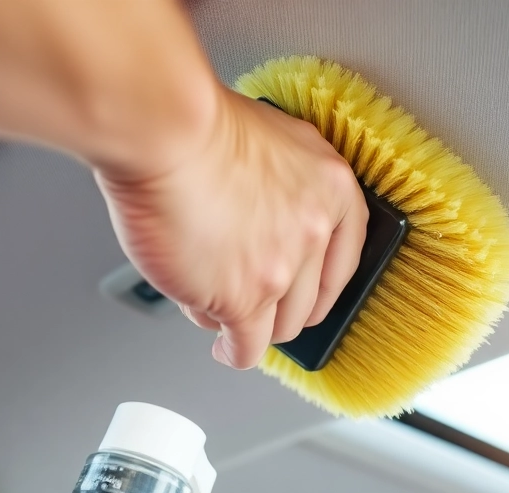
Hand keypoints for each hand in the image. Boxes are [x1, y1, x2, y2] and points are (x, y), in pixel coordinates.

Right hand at [95, 89, 367, 368]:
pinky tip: (224, 347)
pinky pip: (246, 346)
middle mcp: (314, 231)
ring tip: (222, 312)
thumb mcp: (270, 137)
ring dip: (249, 323)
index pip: (344, 257)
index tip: (309, 297)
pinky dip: (233, 351)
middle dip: (280, 307)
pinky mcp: (242, 299)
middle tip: (257, 305)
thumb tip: (268, 214)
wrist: (164, 131)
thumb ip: (282, 183)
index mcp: (332, 187)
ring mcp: (281, 270)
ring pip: (277, 327)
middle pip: (309, 301)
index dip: (321, 285)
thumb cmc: (197, 124)